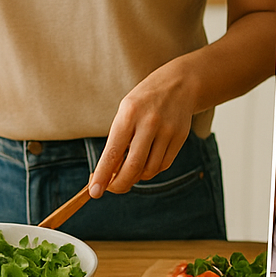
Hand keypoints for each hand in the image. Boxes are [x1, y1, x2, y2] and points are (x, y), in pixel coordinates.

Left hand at [90, 69, 195, 198]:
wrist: (179, 84)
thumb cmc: (144, 101)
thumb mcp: (125, 111)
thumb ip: (118, 140)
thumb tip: (110, 173)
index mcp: (129, 114)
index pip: (112, 152)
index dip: (103, 175)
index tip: (95, 192)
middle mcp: (149, 123)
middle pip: (133, 166)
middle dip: (119, 184)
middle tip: (111, 189)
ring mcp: (167, 131)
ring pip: (149, 170)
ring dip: (136, 177)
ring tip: (129, 169)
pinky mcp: (180, 138)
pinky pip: (163, 165)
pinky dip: (151, 170)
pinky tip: (146, 162)